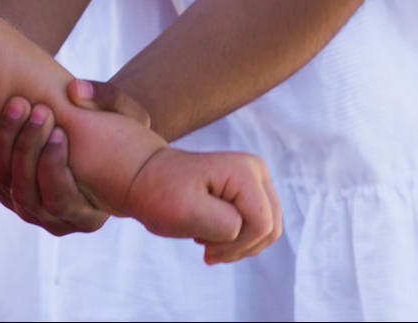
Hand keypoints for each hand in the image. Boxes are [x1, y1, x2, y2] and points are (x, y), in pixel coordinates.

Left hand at [0, 77, 148, 236]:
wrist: (101, 139)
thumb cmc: (122, 131)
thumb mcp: (129, 114)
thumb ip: (108, 99)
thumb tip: (75, 90)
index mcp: (87, 216)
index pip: (59, 200)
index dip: (54, 166)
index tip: (60, 129)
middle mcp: (54, 222)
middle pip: (26, 195)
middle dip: (26, 149)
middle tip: (35, 110)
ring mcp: (28, 209)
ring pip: (3, 186)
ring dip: (3, 145)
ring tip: (14, 108)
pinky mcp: (7, 191)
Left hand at [120, 146, 282, 264]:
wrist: (147, 179)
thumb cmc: (161, 194)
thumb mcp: (186, 212)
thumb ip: (224, 223)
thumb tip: (244, 227)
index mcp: (244, 171)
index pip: (262, 225)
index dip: (236, 245)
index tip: (202, 246)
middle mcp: (256, 170)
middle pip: (270, 229)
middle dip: (238, 247)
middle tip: (203, 246)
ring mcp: (256, 180)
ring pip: (267, 232)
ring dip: (236, 245)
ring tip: (204, 237)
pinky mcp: (251, 192)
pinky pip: (259, 229)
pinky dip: (236, 241)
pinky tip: (209, 235)